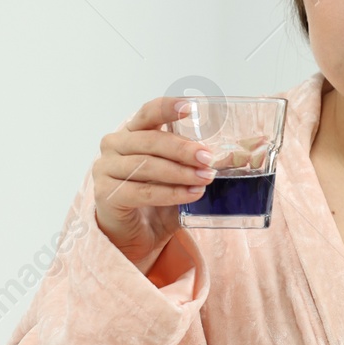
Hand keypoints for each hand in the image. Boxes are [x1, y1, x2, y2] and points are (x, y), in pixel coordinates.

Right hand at [92, 97, 216, 273]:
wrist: (135, 237)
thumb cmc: (156, 202)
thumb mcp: (178, 177)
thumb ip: (194, 164)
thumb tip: (237, 154)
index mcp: (131, 133)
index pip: (148, 113)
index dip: (167, 108)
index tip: (190, 108)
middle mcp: (114, 146)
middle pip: (150, 140)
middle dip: (183, 149)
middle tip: (208, 158)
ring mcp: (105, 169)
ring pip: (147, 165)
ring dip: (180, 172)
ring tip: (205, 178)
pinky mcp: (106, 194)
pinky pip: (143, 191)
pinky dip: (170, 193)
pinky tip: (191, 194)